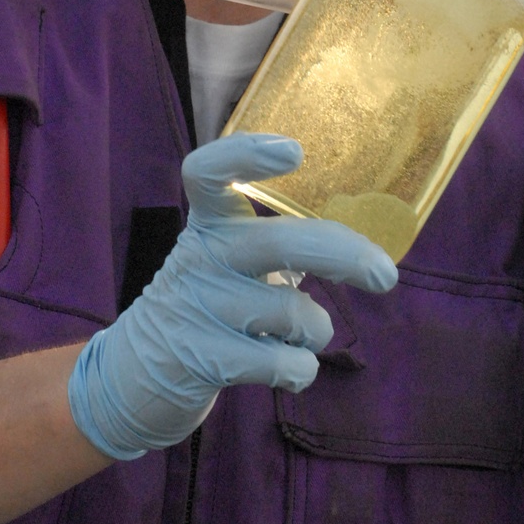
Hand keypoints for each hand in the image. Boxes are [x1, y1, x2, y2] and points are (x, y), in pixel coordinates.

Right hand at [68, 132, 397, 458]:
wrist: (139, 372)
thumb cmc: (212, 302)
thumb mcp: (231, 258)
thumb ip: (282, 240)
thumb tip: (366, 249)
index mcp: (209, 224)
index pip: (208, 173)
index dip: (246, 155)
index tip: (293, 152)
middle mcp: (200, 258)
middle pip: (279, 242)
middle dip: (343, 255)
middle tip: (385, 275)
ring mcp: (198, 308)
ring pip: (294, 313)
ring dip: (314, 329)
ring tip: (293, 334)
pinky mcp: (204, 360)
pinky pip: (284, 363)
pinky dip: (300, 369)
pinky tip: (286, 367)